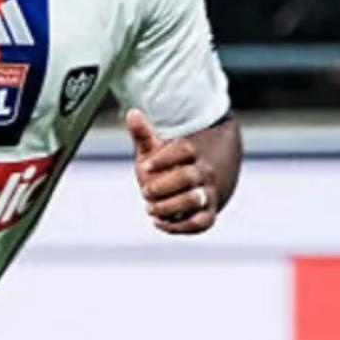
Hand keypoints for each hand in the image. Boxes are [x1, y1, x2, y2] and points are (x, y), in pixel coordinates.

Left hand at [126, 108, 219, 235]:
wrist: (202, 183)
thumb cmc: (171, 166)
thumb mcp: (157, 149)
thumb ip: (144, 134)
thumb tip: (131, 113)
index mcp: (192, 153)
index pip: (183, 150)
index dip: (164, 159)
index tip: (144, 167)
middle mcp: (203, 173)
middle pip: (188, 176)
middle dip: (163, 186)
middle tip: (145, 191)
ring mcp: (207, 193)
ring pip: (195, 200)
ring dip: (169, 207)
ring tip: (150, 208)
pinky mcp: (208, 214)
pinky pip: (200, 223)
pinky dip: (179, 227)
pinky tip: (158, 223)